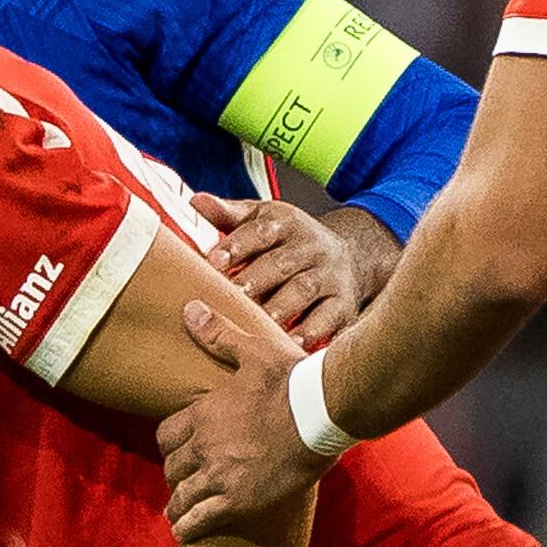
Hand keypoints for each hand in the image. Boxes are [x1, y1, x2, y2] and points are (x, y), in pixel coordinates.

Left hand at [157, 296, 328, 539]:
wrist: (324, 411)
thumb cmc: (293, 378)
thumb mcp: (253, 351)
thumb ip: (219, 336)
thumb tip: (190, 309)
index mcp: (204, 413)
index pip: (166, 435)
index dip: (171, 444)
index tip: (179, 449)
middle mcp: (205, 446)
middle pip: (172, 466)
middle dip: (177, 473)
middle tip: (185, 480)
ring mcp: (220, 475)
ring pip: (182, 495)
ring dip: (178, 504)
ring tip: (178, 513)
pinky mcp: (239, 499)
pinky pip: (201, 519)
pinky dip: (189, 527)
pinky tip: (184, 532)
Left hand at [193, 193, 378, 346]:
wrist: (351, 256)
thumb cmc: (290, 242)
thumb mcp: (262, 220)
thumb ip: (228, 215)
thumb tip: (195, 201)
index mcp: (286, 223)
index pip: (261, 231)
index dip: (237, 245)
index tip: (214, 260)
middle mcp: (310, 247)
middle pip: (281, 263)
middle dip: (255, 279)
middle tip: (232, 295)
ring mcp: (329, 275)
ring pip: (304, 290)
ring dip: (280, 307)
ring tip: (257, 322)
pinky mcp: (342, 302)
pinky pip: (328, 317)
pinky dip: (311, 331)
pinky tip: (291, 344)